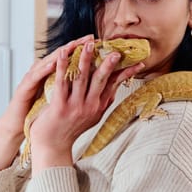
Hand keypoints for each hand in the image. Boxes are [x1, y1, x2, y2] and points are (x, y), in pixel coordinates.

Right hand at [0, 35, 94, 170]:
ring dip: (61, 53)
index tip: (100, 44)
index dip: (84, 51)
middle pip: (61, 55)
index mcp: (52, 75)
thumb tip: (91, 82)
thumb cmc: (40, 111)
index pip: (71, 59)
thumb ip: (70, 86)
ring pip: (48, 62)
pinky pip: (35, 77)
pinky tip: (52, 64)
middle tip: (90, 38)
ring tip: (74, 45)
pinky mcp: (24, 88)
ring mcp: (32, 78)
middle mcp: (43, 72)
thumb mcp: (59, 96)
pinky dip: (44, 70)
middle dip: (77, 46)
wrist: (18, 125)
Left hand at [29, 38, 143, 173]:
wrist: (53, 147)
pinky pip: (62, 81)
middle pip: (102, 79)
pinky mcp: (60, 106)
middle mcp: (90, 105)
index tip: (139, 62)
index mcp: (99, 106)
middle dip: (109, 63)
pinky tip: (63, 53)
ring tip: (89, 44)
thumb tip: (114, 88)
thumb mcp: (92, 117)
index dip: (127, 72)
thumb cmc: (70, 129)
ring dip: (85, 58)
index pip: (115, 84)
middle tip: (116, 50)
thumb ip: (102, 102)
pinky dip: (63, 65)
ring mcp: (75, 106)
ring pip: (82, 77)